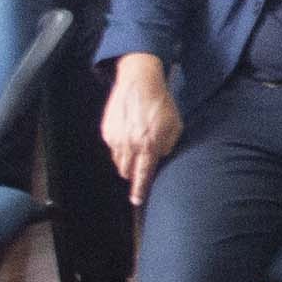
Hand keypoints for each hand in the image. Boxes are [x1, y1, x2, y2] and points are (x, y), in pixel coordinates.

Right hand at [103, 54, 183, 192]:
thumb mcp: (175, 125)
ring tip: (134, 148)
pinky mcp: (107, 130)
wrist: (139, 81)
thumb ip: (169, 145)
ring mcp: (116, 137)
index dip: (138, 190)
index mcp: (149, 145)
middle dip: (131, 174)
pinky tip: (128, 134)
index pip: (142, 174)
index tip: (136, 201)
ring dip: (125, 160)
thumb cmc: (161, 103)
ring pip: (117, 160)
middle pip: (126, 171)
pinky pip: (112, 146)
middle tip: (137, 168)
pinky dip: (119, 146)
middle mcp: (130, 144)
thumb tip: (160, 156)